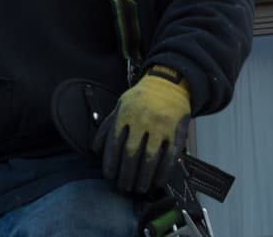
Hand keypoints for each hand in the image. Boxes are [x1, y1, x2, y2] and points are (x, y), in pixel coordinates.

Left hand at [92, 66, 190, 194]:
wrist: (168, 84)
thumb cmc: (140, 98)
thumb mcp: (120, 106)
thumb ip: (108, 127)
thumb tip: (96, 150)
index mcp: (125, 114)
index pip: (114, 142)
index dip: (110, 162)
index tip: (109, 176)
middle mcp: (142, 120)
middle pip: (131, 153)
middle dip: (126, 174)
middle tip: (123, 187)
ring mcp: (160, 127)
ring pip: (150, 158)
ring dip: (143, 177)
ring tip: (139, 189)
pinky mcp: (176, 133)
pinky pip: (170, 156)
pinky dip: (163, 172)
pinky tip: (158, 182)